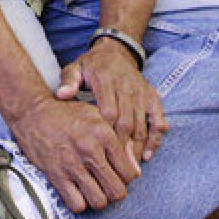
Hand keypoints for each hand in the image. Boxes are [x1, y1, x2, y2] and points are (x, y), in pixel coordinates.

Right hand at [8, 94, 140, 212]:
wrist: (33, 112)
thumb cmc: (65, 113)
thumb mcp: (96, 116)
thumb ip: (118, 139)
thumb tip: (134, 168)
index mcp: (104, 134)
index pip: (129, 172)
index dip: (126, 178)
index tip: (117, 174)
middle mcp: (90, 150)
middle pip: (117, 191)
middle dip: (114, 192)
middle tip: (107, 185)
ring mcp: (73, 164)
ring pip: (99, 201)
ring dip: (98, 200)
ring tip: (94, 190)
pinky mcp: (56, 174)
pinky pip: (77, 204)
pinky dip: (80, 203)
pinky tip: (77, 192)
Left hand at [56, 39, 168, 163]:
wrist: (115, 52)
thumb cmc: (91, 65)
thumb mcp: (75, 68)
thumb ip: (68, 81)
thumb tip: (62, 95)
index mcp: (106, 80)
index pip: (109, 111)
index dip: (106, 132)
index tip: (100, 151)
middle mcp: (127, 86)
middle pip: (127, 121)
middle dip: (121, 146)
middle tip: (114, 166)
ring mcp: (141, 92)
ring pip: (142, 124)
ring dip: (137, 147)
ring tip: (128, 167)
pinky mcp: (152, 96)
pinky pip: (157, 119)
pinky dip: (155, 138)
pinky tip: (146, 155)